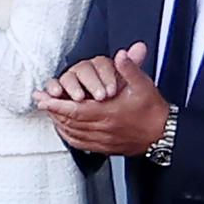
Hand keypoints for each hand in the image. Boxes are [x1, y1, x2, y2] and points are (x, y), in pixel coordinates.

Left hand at [33, 43, 168, 155]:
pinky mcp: (104, 148)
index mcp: (108, 113)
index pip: (76, 110)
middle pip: (69, 121)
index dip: (57, 104)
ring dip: (58, 122)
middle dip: (52, 110)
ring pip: (73, 133)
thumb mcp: (143, 85)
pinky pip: (80, 144)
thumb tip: (121, 55)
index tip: (44, 98)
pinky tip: (64, 128)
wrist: (164, 134)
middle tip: (39, 101)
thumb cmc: (153, 110)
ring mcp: (102, 140)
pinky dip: (68, 135)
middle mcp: (102, 129)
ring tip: (48, 111)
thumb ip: (129, 69)